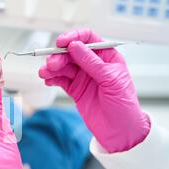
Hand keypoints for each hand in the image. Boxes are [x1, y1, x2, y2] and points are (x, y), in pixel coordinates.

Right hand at [38, 29, 150, 152]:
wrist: (120, 131)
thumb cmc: (124, 105)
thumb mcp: (111, 80)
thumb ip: (92, 63)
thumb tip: (75, 46)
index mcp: (107, 57)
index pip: (88, 39)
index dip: (74, 37)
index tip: (61, 42)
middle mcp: (93, 64)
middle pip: (71, 52)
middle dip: (59, 56)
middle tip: (52, 64)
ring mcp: (83, 77)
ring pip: (63, 66)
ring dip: (52, 68)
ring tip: (45, 73)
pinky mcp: (75, 90)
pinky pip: (60, 80)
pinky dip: (52, 79)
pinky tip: (48, 81)